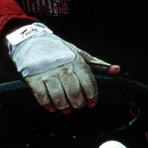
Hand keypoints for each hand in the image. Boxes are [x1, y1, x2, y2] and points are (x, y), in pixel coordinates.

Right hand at [5, 23, 119, 112]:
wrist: (31, 39)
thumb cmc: (58, 48)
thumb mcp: (78, 52)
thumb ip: (97, 64)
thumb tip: (116, 70)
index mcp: (76, 61)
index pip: (89, 83)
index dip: (92, 96)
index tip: (92, 102)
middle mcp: (63, 68)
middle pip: (75, 94)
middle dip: (78, 103)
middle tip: (78, 106)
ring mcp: (48, 74)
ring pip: (60, 98)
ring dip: (64, 107)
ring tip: (66, 108)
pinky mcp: (35, 79)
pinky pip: (43, 97)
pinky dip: (48, 105)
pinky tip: (52, 106)